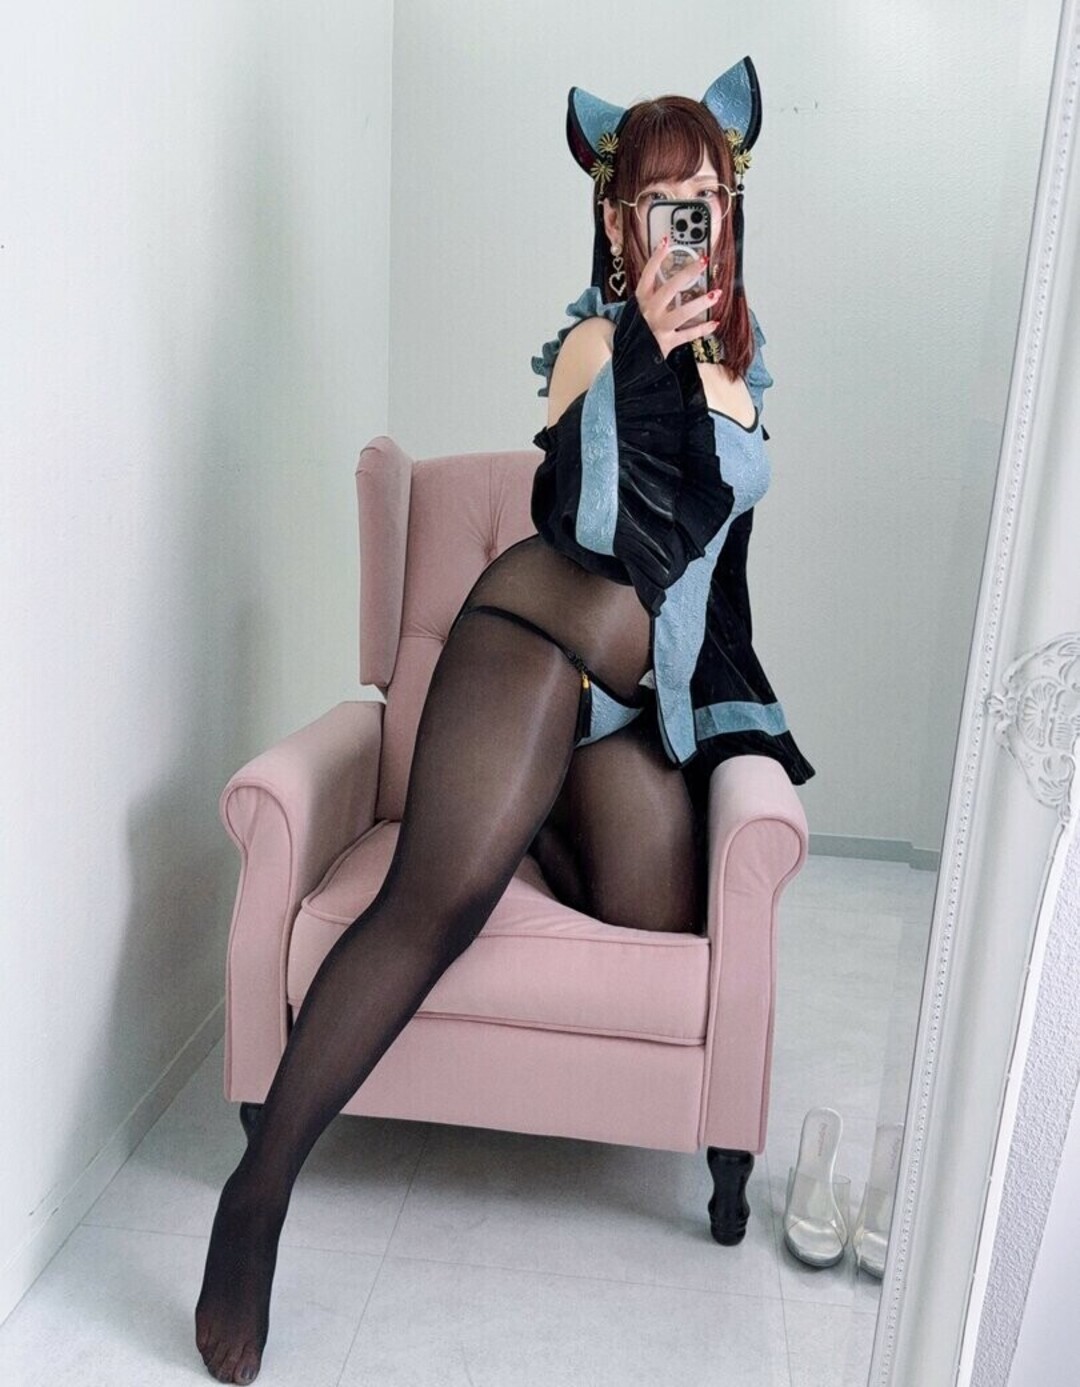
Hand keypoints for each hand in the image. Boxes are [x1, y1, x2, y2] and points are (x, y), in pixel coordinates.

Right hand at [634, 238, 720, 358]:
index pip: (647, 275)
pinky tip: (714, 323)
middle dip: (687, 274)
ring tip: (715, 294)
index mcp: (641, 300)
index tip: (667, 242)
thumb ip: (650, 294)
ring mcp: (658, 327)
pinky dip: (702, 329)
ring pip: (681, 314)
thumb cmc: (636, 330)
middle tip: (703, 262)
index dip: (656, 258)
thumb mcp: (637, 309)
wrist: (630, 357)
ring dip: (700, 303)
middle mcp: (649, 312)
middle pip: (669, 289)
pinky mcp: (667, 343)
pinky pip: (688, 335)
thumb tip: (670, 276)